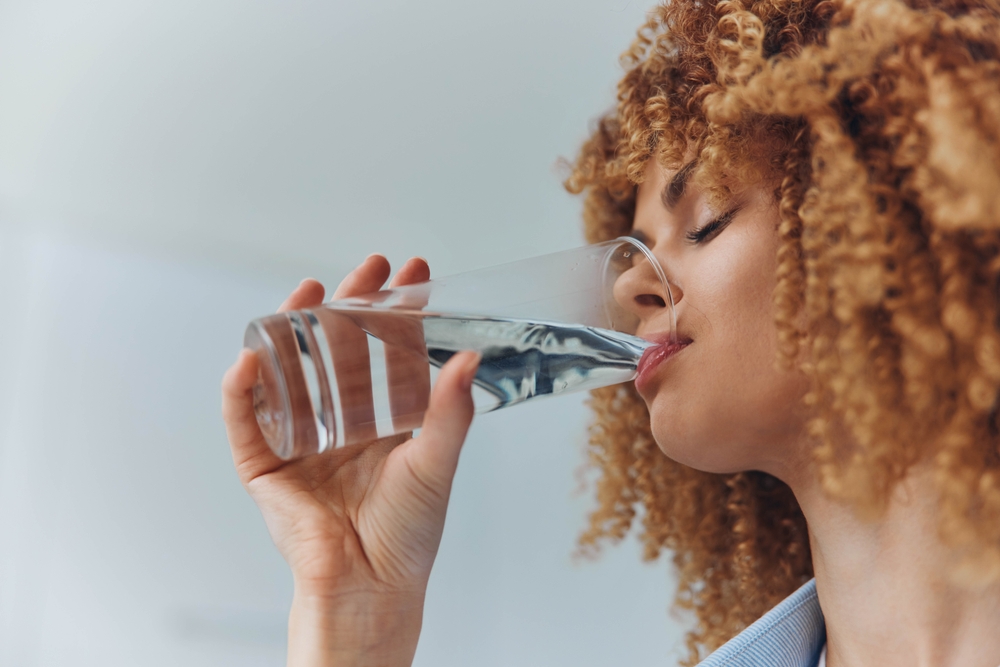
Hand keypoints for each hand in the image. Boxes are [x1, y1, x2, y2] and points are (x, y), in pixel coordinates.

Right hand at [221, 255, 479, 666]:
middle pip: (338, 348)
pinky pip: (244, 420)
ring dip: (294, 327)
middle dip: (350, 304)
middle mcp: (340, 421)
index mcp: (383, 419)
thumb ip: (450, 412)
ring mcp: (300, 438)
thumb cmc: (407, 532)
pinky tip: (252, 357)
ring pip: (290, 369)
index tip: (413, 272)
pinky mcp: (264, 464)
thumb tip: (471, 358)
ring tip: (309, 290)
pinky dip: (241, 389)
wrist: (370, 586)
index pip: (388, 350)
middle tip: (367, 266)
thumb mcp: (435, 463)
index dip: (398, 311)